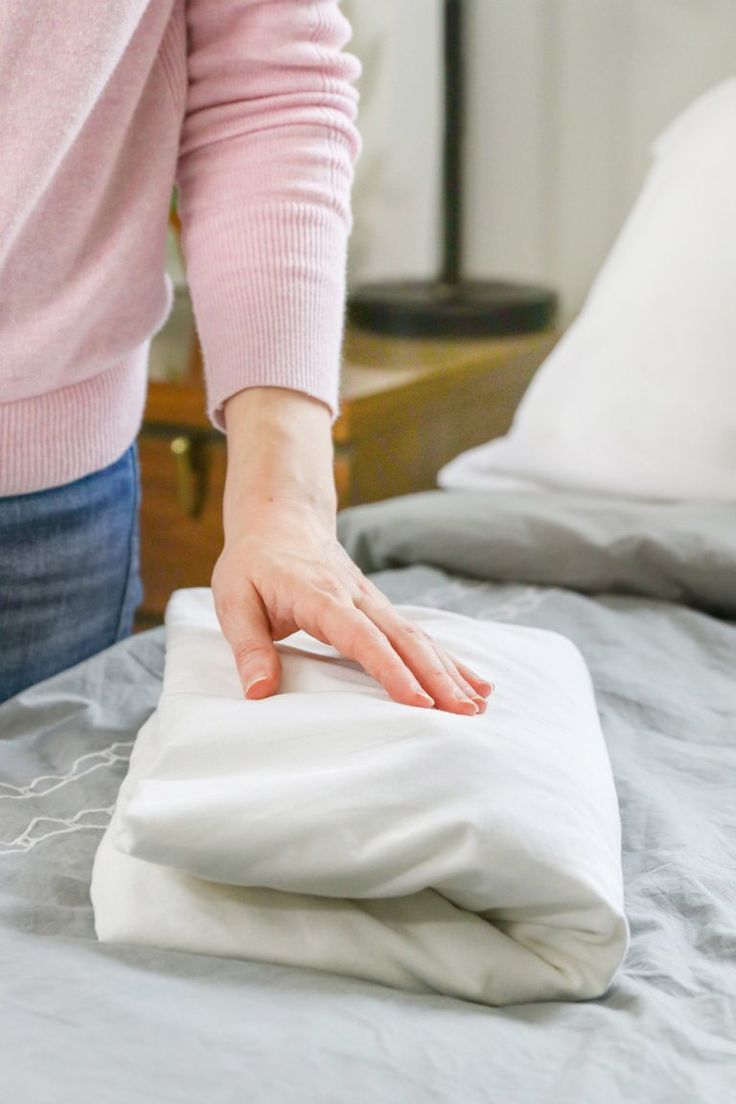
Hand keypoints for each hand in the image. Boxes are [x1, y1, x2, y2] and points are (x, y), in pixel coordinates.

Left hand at [212, 387, 493, 714]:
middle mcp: (356, 598)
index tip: (416, 701)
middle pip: (404, 639)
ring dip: (450, 671)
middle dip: (436, 677)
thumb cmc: (254, 563)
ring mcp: (373, 601)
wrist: (280, 518)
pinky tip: (473, 683)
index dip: (390, 670)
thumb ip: (248, 646)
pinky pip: (417, 636)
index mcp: (320, 596)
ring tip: (479, 705)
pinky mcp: (380, 608)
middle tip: (463, 713)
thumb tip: (259, 692)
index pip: (361, 637)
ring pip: (418, 637)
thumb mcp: (234, 600)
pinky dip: (447, 660)